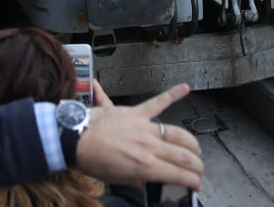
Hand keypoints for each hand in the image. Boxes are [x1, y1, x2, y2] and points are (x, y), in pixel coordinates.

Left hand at [76, 83, 202, 191]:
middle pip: (182, 156)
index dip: (191, 181)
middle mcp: (149, 146)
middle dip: (196, 165)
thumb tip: (148, 184)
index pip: (177, 174)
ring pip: (177, 134)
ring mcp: (144, 128)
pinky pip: (157, 103)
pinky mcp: (135, 113)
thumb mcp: (115, 179)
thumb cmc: (91, 159)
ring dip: (190, 143)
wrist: (74, 137)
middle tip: (199, 170)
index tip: (197, 185)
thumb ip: (136, 180)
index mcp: (144, 166)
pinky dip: (172, 94)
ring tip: (196, 149)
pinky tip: (185, 88)